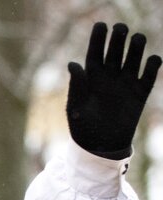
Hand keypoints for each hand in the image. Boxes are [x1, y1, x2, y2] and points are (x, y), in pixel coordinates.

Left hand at [67, 22, 160, 157]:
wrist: (100, 148)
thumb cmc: (83, 128)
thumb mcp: (76, 108)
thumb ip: (77, 86)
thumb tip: (73, 64)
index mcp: (91, 78)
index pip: (95, 52)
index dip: (98, 38)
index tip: (101, 25)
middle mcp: (109, 76)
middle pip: (116, 50)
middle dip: (119, 37)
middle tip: (120, 29)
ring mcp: (126, 83)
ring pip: (134, 57)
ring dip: (136, 46)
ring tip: (137, 39)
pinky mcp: (140, 92)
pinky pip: (149, 74)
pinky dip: (152, 64)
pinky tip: (152, 61)